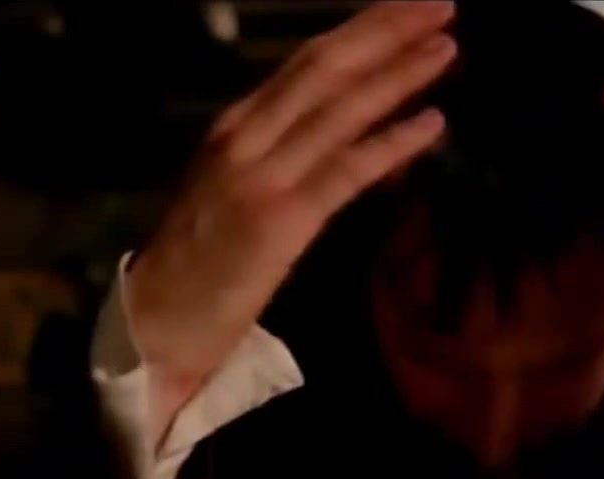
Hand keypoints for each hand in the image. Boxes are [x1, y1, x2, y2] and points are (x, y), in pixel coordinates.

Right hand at [125, 1, 455, 444]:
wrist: (157, 321)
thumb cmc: (202, 260)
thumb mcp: (240, 187)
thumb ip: (289, 153)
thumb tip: (353, 128)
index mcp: (238, 124)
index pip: (307, 62)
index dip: (362, 29)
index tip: (409, 7)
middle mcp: (247, 136)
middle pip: (326, 68)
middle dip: (385, 31)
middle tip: (440, 3)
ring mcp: (262, 176)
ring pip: (338, 109)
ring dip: (397, 74)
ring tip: (446, 47)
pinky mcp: (279, 221)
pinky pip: (345, 172)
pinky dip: (391, 143)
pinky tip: (432, 124)